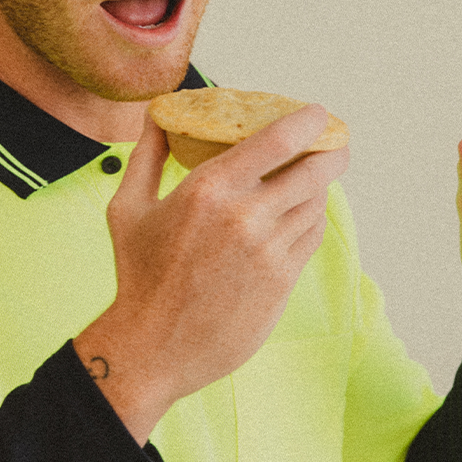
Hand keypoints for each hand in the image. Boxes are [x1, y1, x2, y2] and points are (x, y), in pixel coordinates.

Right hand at [74, 105, 348, 444]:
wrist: (153, 347)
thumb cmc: (138, 276)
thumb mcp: (127, 208)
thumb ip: (147, 154)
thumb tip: (158, 114)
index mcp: (209, 189)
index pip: (278, 140)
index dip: (308, 121)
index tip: (318, 114)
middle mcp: (245, 216)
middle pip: (313, 169)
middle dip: (331, 152)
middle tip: (335, 144)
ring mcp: (268, 251)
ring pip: (315, 204)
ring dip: (320, 186)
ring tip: (314, 178)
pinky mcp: (281, 281)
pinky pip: (310, 237)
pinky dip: (310, 218)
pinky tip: (301, 213)